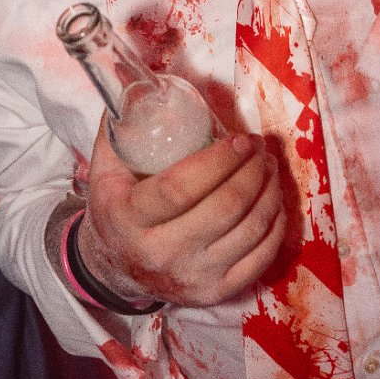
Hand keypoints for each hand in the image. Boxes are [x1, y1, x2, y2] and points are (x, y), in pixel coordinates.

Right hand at [79, 117, 285, 306]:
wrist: (116, 270)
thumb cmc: (116, 210)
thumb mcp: (104, 171)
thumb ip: (118, 129)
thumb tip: (136, 85)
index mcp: (129, 221)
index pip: (181, 189)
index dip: (217, 161)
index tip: (238, 139)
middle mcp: (161, 255)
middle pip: (224, 208)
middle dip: (251, 170)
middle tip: (258, 147)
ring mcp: (193, 278)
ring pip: (249, 230)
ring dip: (270, 191)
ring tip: (269, 166)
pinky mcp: (217, 293)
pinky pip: (262, 257)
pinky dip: (275, 224)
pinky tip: (274, 200)